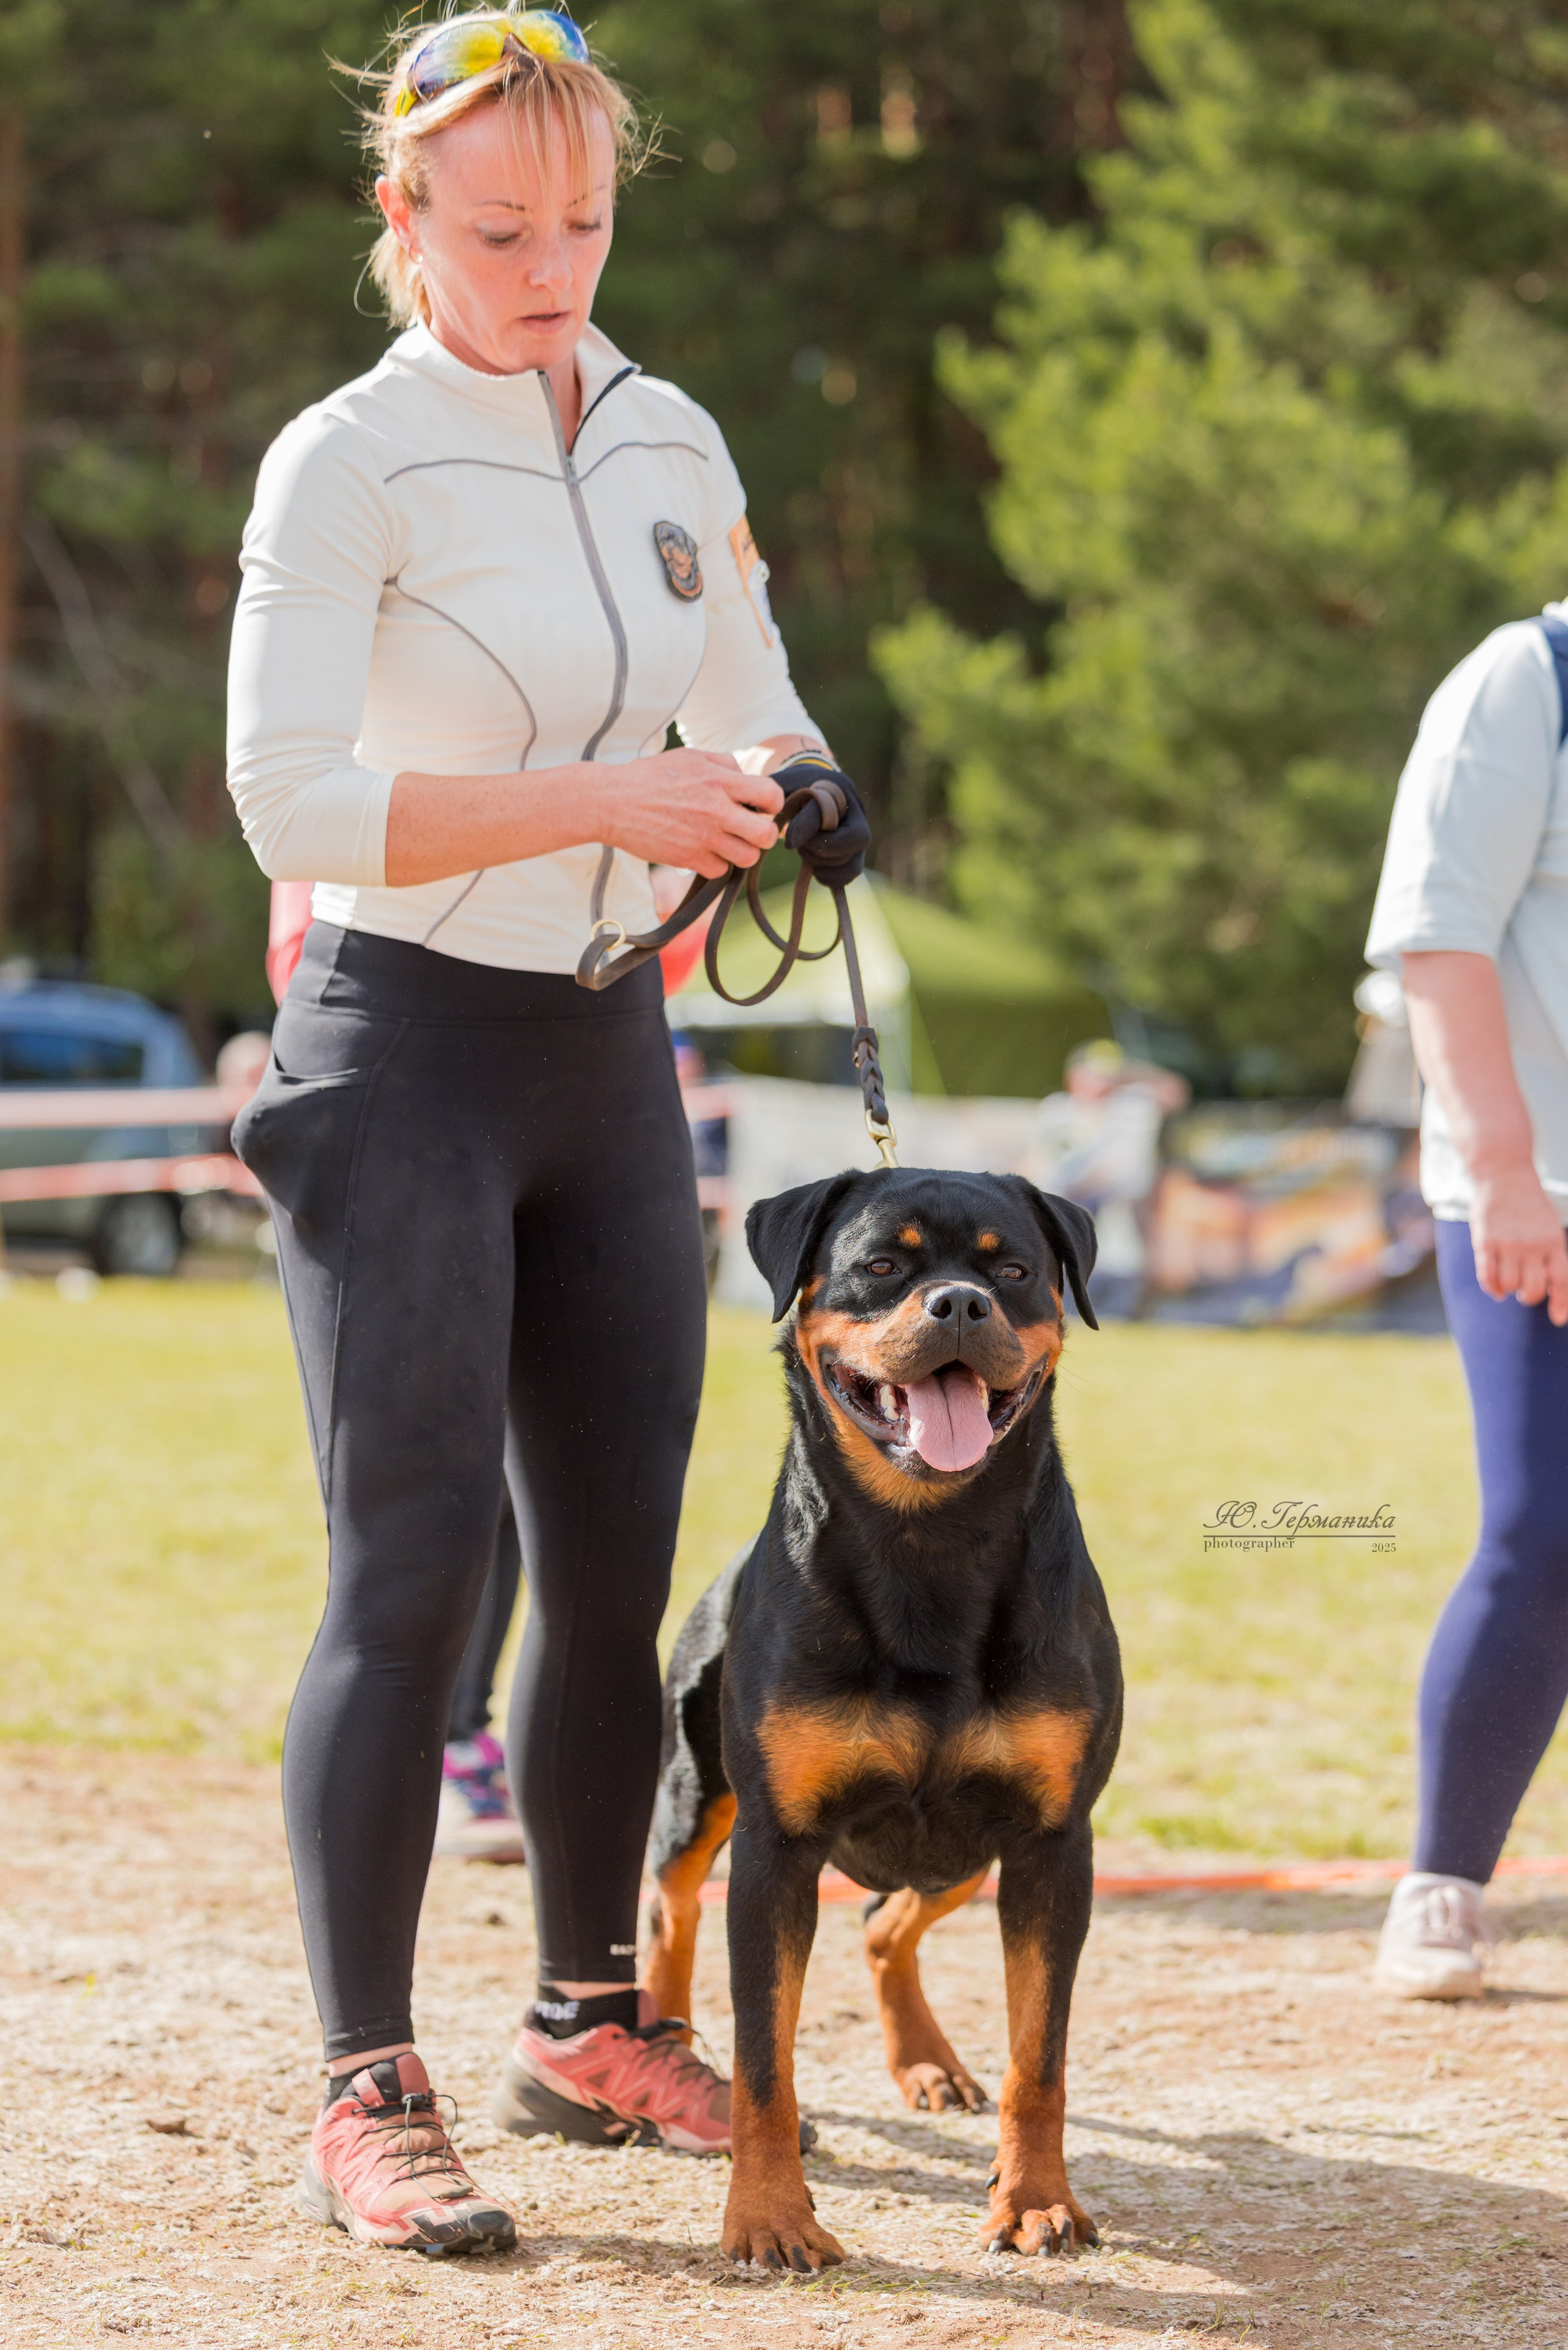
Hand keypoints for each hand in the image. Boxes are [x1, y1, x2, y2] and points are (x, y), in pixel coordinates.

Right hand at [599, 750, 783, 877]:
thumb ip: (724, 764)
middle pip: (765, 835)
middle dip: (763, 833)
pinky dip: (717, 864)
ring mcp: (703, 838)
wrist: (611, 803)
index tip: (761, 806)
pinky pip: (720, 870)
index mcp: (720, 781)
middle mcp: (716, 811)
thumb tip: (746, 777)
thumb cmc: (650, 777)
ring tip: (727, 841)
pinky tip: (704, 850)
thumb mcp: (689, 756)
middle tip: (750, 829)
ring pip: (747, 858)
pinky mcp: (688, 859)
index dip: (772, 803)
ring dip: (742, 851)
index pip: (770, 795)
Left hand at [775, 758, 870, 884]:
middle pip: (853, 840)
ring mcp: (859, 835)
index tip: (787, 843)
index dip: (805, 830)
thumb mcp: (783, 783)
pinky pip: (851, 873)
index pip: (827, 814)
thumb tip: (753, 813)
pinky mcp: (856, 853)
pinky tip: (815, 871)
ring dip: (825, 865)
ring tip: (806, 856)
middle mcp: (857, 811)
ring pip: (852, 862)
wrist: (816, 786)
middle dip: (821, 849)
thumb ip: (773, 796)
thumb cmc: (796, 785)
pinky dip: (832, 878)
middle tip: (799, 847)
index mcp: (838, 788)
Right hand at [1469, 1161, 1567, 1322]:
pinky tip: (1495, 1288)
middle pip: (1532, 1289)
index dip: (1561, 1303)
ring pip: (1509, 1285)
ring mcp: (1507, 1243)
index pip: (1561, 1281)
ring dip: (1509, 1289)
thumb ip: (1551, 1255)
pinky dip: (1492, 1288)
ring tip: (1509, 1282)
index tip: (1558, 1319)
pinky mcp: (1485, 1241)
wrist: (1504, 1174)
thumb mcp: (1549, 1226)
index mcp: (1553, 1241)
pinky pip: (1487, 1276)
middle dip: (1529, 1297)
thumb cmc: (1529, 1205)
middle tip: (1525, 1292)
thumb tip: (1550, 1289)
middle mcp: (1532, 1244)